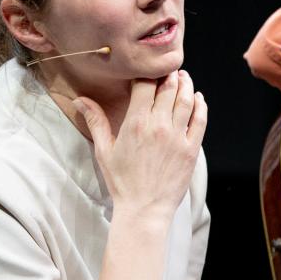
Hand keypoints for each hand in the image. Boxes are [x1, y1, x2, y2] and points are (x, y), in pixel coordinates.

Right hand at [74, 72, 204, 219]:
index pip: (145, 84)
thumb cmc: (122, 182)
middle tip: (169, 70)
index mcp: (136, 123)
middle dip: (169, 75)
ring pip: (186, 100)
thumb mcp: (104, 150)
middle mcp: (159, 126)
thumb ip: (95, 121)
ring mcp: (178, 137)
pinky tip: (198, 98)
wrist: (144, 209)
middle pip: (168, 88)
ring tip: (184, 78)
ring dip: (186, 85)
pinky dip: (201, 105)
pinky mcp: (191, 149)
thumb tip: (79, 100)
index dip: (148, 73)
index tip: (148, 72)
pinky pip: (200, 120)